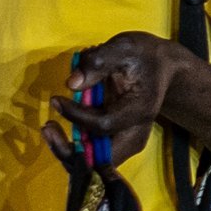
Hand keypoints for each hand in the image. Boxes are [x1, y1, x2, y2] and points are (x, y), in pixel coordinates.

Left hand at [45, 31, 180, 166]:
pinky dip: (73, 146)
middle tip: (48, 128)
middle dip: (70, 151)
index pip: (104, 125)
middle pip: (101, 160)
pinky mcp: (117, 141)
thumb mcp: (124, 48)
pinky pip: (92, 154)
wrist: (163, 68)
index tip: (57, 100)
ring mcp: (126, 141)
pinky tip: (58, 129)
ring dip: (68, 150)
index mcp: (139, 111)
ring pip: (95, 163)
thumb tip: (72, 84)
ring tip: (49, 128)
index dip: (77, 116)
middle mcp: (134, 134)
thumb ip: (98, 62)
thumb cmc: (145, 56)